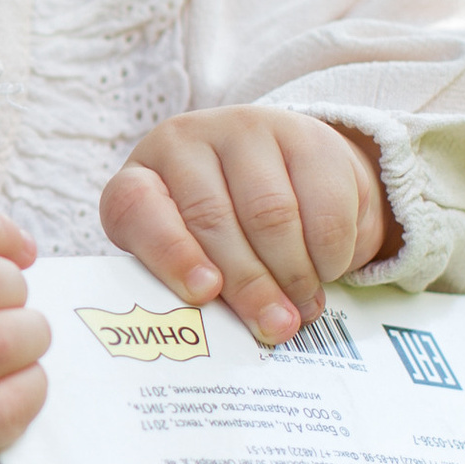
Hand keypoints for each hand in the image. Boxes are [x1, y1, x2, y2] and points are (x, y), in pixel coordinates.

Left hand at [101, 109, 391, 345]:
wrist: (286, 175)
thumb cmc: (223, 235)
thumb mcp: (194, 257)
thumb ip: (198, 287)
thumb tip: (229, 334)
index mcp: (141, 179)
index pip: (136, 208)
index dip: (169, 253)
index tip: (204, 293)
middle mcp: (184, 142)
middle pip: (212, 218)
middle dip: (249, 284)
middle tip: (274, 327)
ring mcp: (245, 129)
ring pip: (271, 212)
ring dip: (292, 272)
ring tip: (302, 310)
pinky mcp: (305, 135)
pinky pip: (322, 203)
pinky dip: (328, 251)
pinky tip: (326, 271)